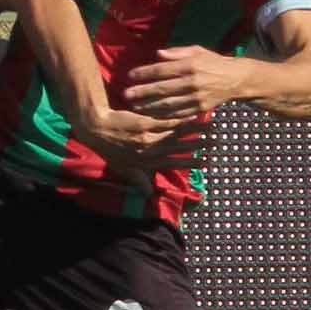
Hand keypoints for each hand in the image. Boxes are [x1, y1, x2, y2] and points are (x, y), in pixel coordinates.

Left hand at [71, 104, 205, 180]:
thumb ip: (137, 179)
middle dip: (198, 147)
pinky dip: (181, 120)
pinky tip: (192, 115)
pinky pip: (166, 122)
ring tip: (210, 126)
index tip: (205, 161)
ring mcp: (147, 138)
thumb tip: (148, 194)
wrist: (95, 128)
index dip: (189, 163)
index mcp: (145, 163)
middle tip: (215, 143)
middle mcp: (149, 152)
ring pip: (176, 135)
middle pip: (179, 149)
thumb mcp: (121, 167)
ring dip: (195, 130)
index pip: (172, 163)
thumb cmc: (107, 147)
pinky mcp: (144, 124)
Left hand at [124, 46, 245, 118]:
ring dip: (149, 106)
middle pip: (162, 89)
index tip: (130, 75)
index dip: (144, 73)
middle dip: (142, 92)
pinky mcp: (200, 109)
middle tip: (126, 94)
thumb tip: (158, 54)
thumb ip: (177, 53)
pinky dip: (163, 116)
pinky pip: (178, 114)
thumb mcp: (197, 51)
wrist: (237, 79)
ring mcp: (196, 97)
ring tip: (135, 106)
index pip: (162, 70)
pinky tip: (151, 115)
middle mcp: (193, 82)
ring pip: (168, 104)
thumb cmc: (213, 62)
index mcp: (190, 66)